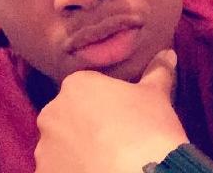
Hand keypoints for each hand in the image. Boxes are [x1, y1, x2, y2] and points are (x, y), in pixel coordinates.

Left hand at [34, 49, 188, 172]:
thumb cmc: (147, 127)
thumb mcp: (157, 95)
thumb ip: (158, 70)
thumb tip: (168, 52)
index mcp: (76, 85)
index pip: (88, 86)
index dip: (106, 99)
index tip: (122, 113)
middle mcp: (52, 113)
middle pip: (70, 114)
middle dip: (87, 123)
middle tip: (115, 137)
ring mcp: (44, 148)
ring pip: (61, 144)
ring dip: (77, 149)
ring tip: (106, 160)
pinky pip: (58, 168)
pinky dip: (72, 170)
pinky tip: (96, 172)